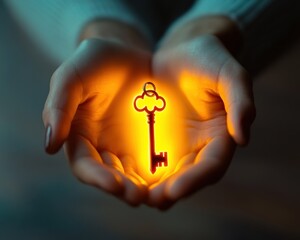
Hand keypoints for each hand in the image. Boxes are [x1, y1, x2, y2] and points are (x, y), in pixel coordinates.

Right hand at [43, 22, 152, 205]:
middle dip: (123, 188)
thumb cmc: (96, 63)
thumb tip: (49, 145)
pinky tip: (173, 180)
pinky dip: (162, 175)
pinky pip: (156, 162)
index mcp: (81, 137)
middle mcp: (104, 147)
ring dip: (143, 187)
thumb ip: (59, 106)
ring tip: (157, 195)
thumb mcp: (72, 77)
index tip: (114, 184)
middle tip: (138, 196)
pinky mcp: (150, 142)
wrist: (128, 55)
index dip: (97, 177)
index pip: (85, 165)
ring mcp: (128, 146)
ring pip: (134, 175)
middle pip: (111, 176)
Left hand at [147, 17, 254, 208]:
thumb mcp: (228, 73)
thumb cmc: (207, 59)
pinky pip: (145, 160)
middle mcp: (199, 146)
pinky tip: (121, 178)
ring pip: (165, 175)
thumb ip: (240, 101)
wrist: (179, 54)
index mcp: (219, 135)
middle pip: (187, 177)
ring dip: (151, 189)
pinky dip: (136, 172)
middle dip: (170, 191)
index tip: (175, 190)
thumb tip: (243, 138)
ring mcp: (176, 145)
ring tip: (134, 196)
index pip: (212, 165)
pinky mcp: (155, 139)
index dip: (195, 179)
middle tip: (152, 200)